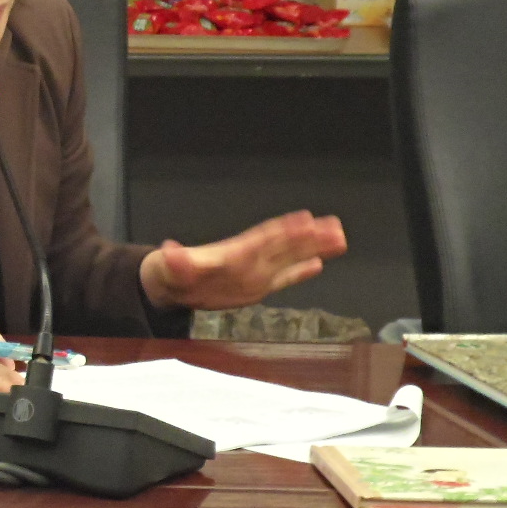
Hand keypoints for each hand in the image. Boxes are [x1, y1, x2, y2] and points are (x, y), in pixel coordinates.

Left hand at [139, 210, 346, 310]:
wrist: (171, 285)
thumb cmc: (170, 273)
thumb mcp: (168, 269)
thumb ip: (174, 262)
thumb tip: (169, 252)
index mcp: (231, 254)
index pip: (262, 239)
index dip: (282, 231)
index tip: (304, 221)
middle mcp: (248, 260)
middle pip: (283, 245)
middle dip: (308, 236)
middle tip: (334, 225)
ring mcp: (254, 272)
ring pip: (289, 258)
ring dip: (312, 248)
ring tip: (338, 237)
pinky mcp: (256, 286)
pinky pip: (282, 277)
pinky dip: (300, 271)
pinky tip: (319, 263)